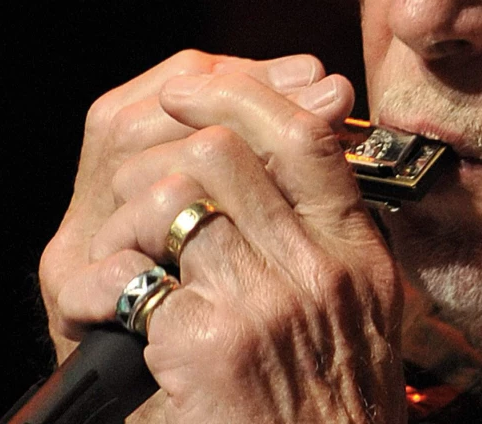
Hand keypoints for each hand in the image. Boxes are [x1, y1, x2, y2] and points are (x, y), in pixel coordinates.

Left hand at [39, 51, 405, 422]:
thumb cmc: (340, 400)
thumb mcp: (364, 306)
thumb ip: (332, 232)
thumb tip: (300, 147)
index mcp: (357, 249)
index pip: (305, 136)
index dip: (241, 94)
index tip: (193, 88)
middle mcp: (318, 265)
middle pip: (228, 152)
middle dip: (166, 153)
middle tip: (140, 179)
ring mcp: (266, 300)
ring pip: (176, 200)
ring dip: (133, 218)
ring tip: (130, 253)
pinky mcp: (211, 342)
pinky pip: (141, 278)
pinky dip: (116, 287)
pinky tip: (122, 313)